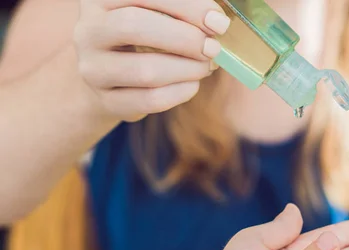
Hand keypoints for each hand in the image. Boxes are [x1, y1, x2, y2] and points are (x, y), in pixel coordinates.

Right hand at [74, 0, 229, 121]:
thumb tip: (216, 20)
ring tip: (206, 66)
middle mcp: (88, 29)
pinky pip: (150, 99)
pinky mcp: (106, 100)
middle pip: (135, 25)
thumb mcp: (159, 15)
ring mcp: (93, 68)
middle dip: (185, 38)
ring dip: (188, 69)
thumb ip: (183, 11)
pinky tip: (192, 84)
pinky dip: (181, 92)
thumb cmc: (147, 37)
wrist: (114, 78)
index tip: (218, 22)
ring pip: (145, 70)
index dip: (187, 6)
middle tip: (213, 48)